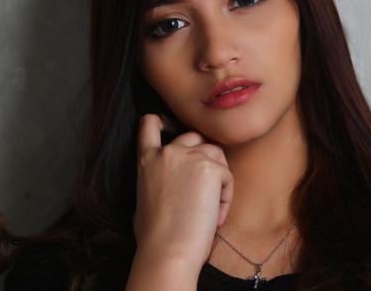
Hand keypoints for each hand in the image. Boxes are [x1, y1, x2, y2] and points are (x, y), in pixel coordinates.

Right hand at [132, 113, 233, 272]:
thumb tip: (163, 186)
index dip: (162, 120)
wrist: (168, 250)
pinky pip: (227, 176)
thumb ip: (154, 182)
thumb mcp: (143, 201)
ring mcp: (189, 157)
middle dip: (204, 156)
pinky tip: (215, 217)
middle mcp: (167, 152)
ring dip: (218, 178)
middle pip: (194, 137)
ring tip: (211, 210)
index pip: (149, 124)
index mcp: (147, 160)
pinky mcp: (210, 168)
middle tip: (205, 188)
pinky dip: (226, 196)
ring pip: (215, 154)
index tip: (169, 125)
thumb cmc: (155, 237)